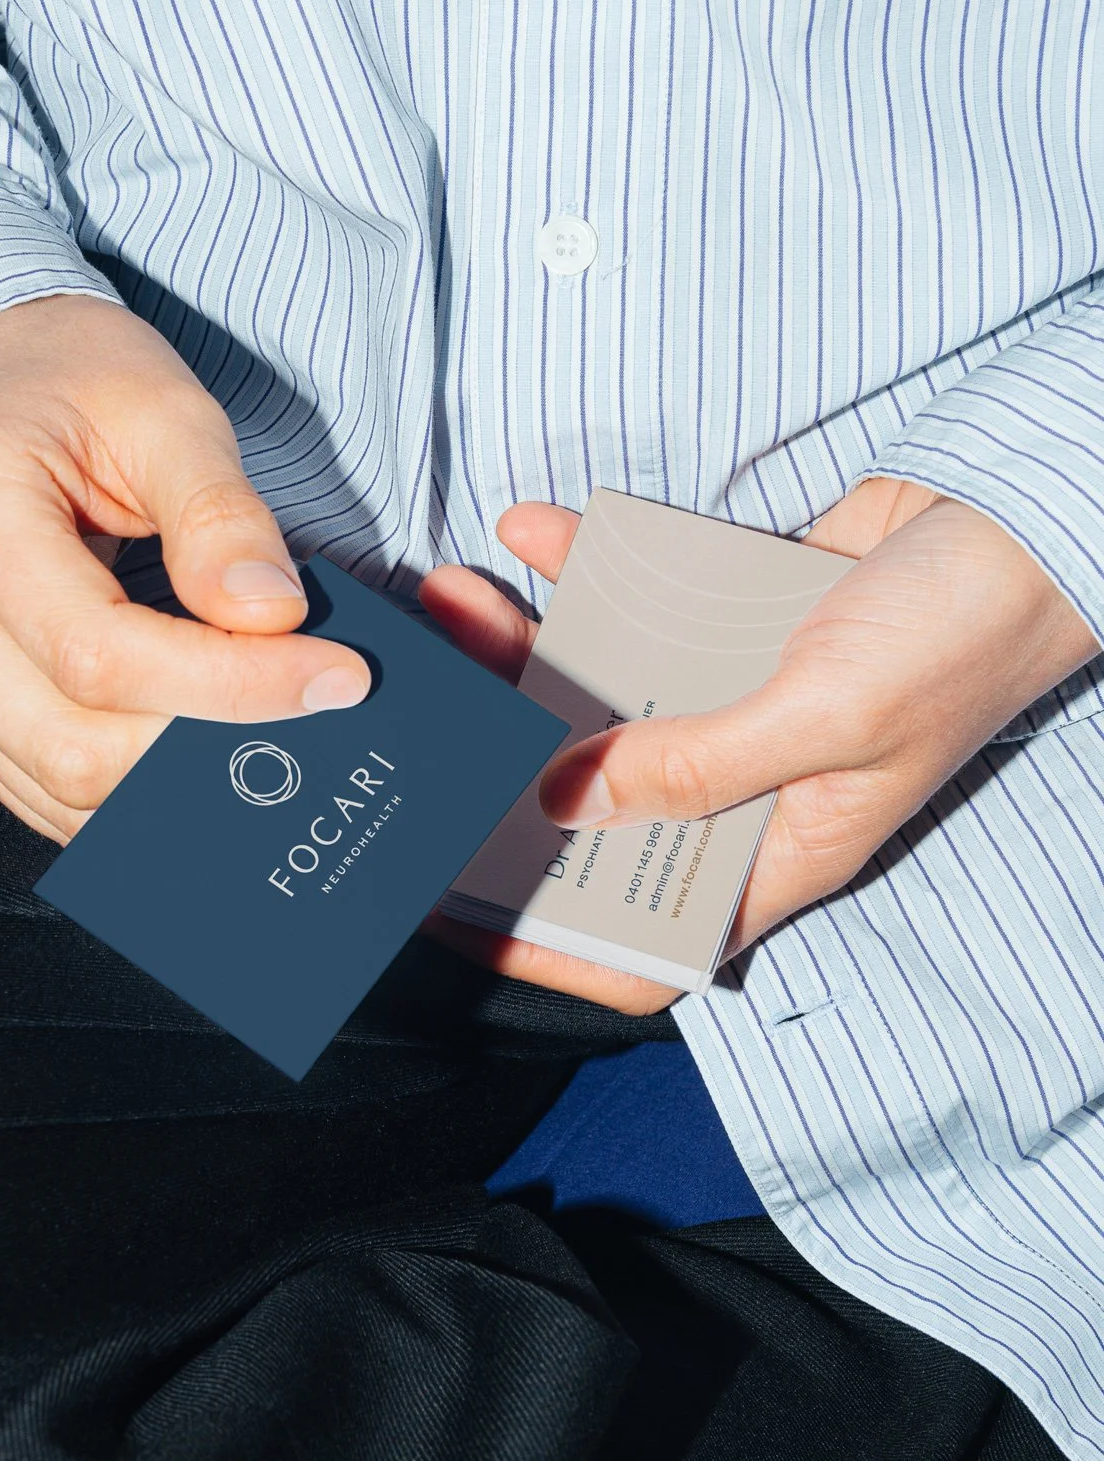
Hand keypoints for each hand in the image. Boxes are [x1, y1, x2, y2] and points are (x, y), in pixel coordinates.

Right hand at [0, 296, 369, 840]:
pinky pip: (47, 791)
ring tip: (268, 723)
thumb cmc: (73, 382)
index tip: (333, 676)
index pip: (101, 654)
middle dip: (209, 741)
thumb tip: (271, 617)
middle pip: (75, 744)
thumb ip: (220, 515)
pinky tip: (204, 741)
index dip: (228, 684)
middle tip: (313, 702)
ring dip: (179, 777)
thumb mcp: (166, 410)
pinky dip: (137, 788)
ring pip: (63, 787)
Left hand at [420, 481, 1098, 1013]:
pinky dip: (582, 565)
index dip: (551, 946)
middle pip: (593, 803)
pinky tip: (531, 528)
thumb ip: (698, 763)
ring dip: (522, 651)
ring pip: (596, 694)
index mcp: (775, 850)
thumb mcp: (831, 719)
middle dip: (501, 763)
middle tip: (432, 714)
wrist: (1028, 514)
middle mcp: (740, 785)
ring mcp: (730, 698)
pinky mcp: (728, 618)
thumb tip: (564, 796)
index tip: (455, 914)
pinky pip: (631, 602)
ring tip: (457, 601)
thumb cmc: (962, 636)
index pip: (643, 942)